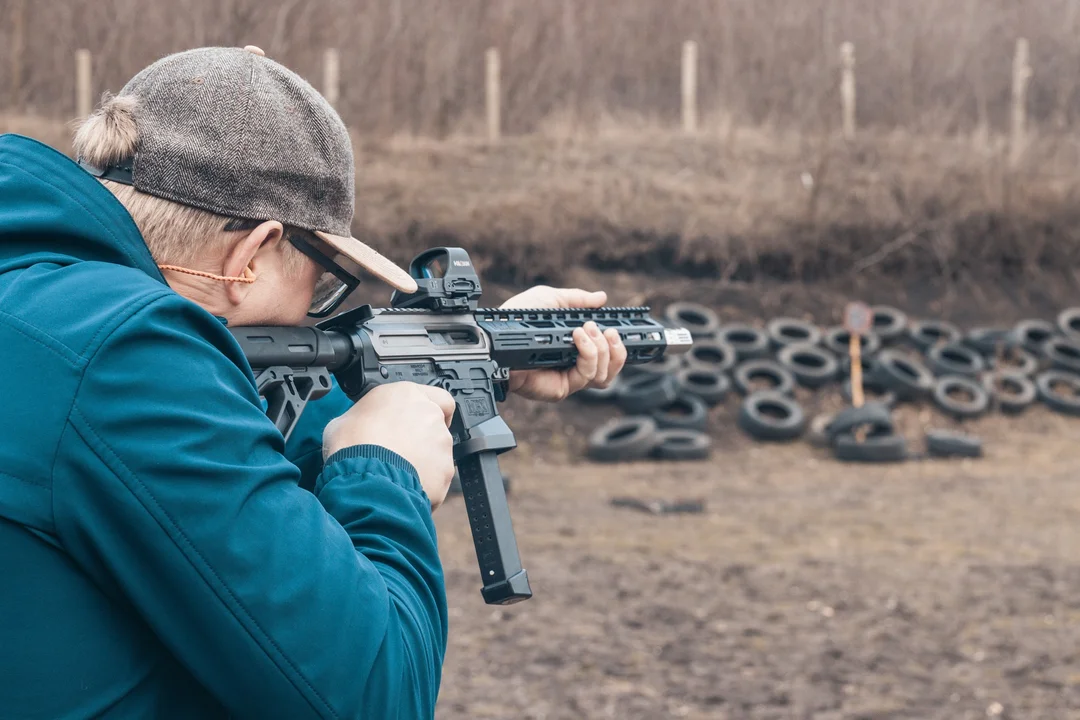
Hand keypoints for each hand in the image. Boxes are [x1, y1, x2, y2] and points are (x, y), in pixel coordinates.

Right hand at [322, 383, 456, 509]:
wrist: (365, 478)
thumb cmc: (352, 447)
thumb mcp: (343, 420)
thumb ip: (363, 417)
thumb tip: (360, 426)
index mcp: (406, 394)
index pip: (435, 395)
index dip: (429, 410)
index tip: (418, 421)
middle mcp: (429, 414)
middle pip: (434, 425)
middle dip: (421, 439)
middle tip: (400, 451)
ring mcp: (441, 442)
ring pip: (438, 451)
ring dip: (423, 460)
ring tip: (398, 472)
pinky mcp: (445, 469)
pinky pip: (438, 475)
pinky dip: (426, 481)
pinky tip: (404, 484)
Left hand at [500, 285, 627, 401]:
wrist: (498, 336)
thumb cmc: (518, 319)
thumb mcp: (551, 300)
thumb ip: (577, 300)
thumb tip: (601, 298)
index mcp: (575, 348)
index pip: (607, 355)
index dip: (618, 346)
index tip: (621, 330)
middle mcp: (575, 366)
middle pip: (611, 369)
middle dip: (617, 349)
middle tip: (607, 330)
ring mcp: (569, 379)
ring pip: (604, 376)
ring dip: (602, 350)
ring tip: (587, 330)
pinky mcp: (561, 388)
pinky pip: (586, 376)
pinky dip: (588, 354)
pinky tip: (578, 338)